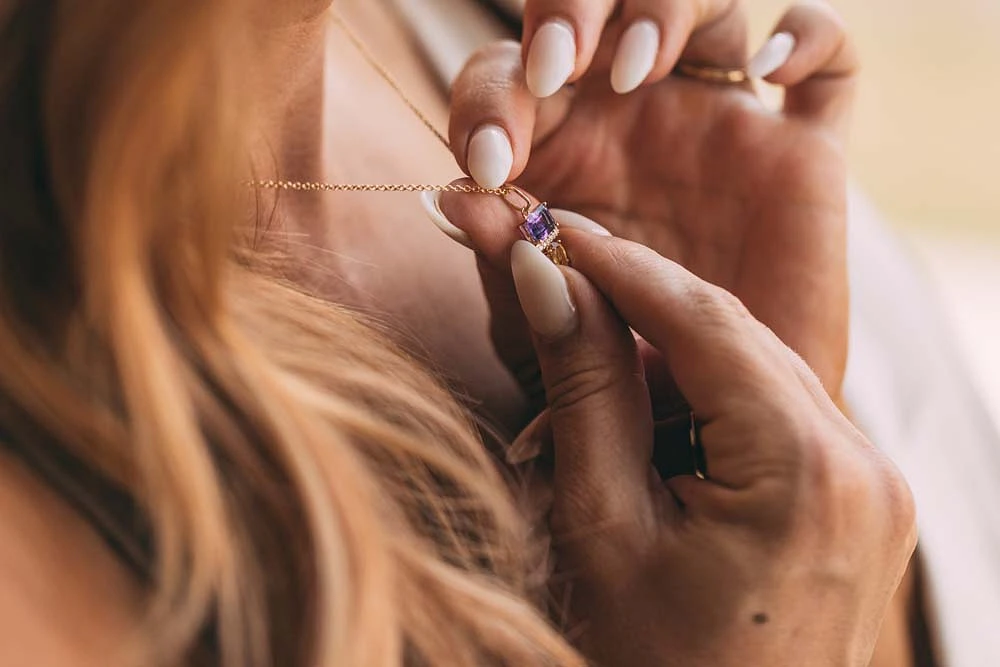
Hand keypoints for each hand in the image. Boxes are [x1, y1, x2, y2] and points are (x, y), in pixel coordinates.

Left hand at [448, 0, 856, 395]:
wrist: (724, 438)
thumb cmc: (620, 392)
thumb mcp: (553, 335)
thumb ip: (508, 267)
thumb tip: (453, 197)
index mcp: (556, 160)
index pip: (504, 84)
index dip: (488, 105)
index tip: (490, 162)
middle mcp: (633, 126)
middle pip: (592, 12)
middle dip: (566, 14)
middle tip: (557, 68)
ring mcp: (718, 129)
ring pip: (700, 8)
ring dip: (664, 9)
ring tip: (640, 66)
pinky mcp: (800, 154)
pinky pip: (827, 60)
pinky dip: (807, 36)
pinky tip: (768, 71)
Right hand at [460, 216, 915, 665]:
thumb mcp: (602, 525)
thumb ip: (586, 391)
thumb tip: (550, 281)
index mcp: (809, 472)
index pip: (705, 320)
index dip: (621, 266)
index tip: (555, 233)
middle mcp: (865, 466)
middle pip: (737, 337)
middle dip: (641, 306)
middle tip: (557, 282)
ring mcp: (874, 487)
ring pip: (757, 372)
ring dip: (671, 358)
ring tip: (587, 372)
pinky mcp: (861, 504)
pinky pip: (778, 417)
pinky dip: (709, 403)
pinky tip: (647, 421)